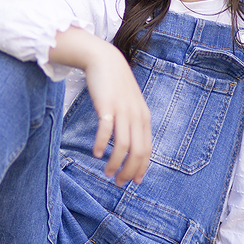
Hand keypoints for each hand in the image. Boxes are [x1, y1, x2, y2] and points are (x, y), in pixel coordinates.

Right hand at [49, 27, 150, 185]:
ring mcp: (122, 111)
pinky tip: (97, 154)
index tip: (133, 182)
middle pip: (137, 152)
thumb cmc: (115, 85)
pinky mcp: (107, 106)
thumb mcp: (130, 104)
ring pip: (123, 145)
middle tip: (118, 182)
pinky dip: (103, 145)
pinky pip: (106, 130)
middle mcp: (136, 116)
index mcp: (144, 118)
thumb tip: (130, 144)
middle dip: (129, 171)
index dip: (141, 168)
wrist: (105, 60)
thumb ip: (132, 122)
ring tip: (107, 173)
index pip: (146, 150)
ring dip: (115, 163)